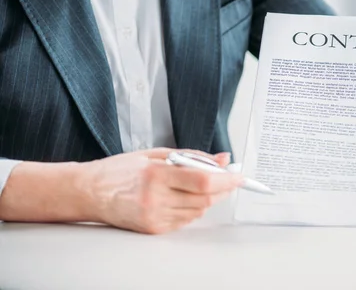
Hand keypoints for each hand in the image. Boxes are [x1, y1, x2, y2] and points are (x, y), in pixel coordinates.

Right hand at [80, 148, 242, 233]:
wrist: (89, 193)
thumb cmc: (119, 170)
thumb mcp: (155, 154)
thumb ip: (192, 156)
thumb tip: (221, 159)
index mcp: (156, 175)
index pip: (202, 181)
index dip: (226, 179)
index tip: (238, 175)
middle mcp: (155, 199)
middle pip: (205, 198)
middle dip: (223, 188)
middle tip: (228, 178)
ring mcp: (154, 217)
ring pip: (198, 211)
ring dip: (208, 198)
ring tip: (202, 184)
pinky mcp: (153, 229)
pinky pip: (186, 220)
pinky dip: (193, 208)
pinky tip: (185, 197)